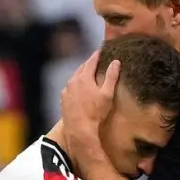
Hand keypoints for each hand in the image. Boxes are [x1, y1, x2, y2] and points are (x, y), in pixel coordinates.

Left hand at [60, 52, 119, 171]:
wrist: (79, 129)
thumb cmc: (95, 112)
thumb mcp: (107, 94)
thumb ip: (111, 77)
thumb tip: (116, 62)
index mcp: (84, 77)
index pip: (91, 61)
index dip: (97, 55)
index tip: (101, 50)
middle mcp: (72, 81)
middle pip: (82, 68)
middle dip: (89, 64)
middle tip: (95, 61)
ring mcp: (66, 90)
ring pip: (74, 78)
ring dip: (81, 75)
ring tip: (88, 75)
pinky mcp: (63, 100)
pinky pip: (70, 88)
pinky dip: (75, 86)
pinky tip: (79, 90)